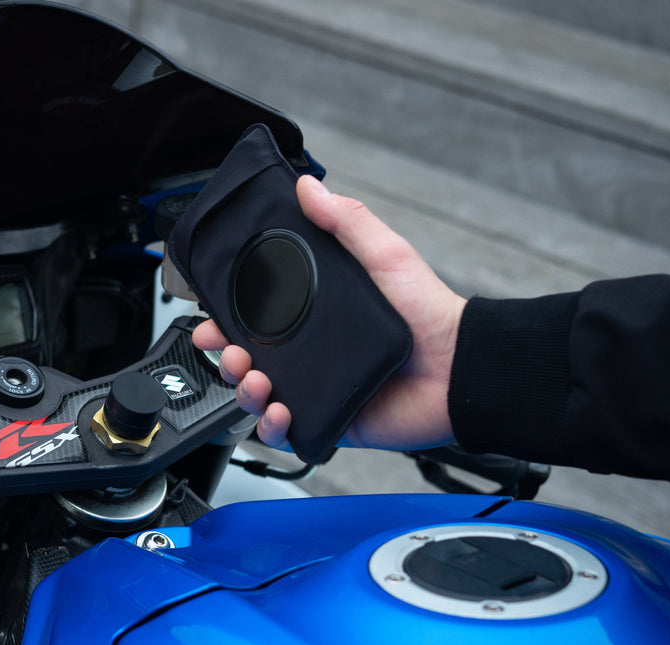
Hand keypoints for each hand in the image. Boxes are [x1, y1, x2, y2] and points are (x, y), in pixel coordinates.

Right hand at [192, 175, 465, 450]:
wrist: (460, 367)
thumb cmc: (429, 312)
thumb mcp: (385, 255)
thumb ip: (348, 221)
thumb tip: (309, 187)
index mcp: (312, 314)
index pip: (254, 317)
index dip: (225, 318)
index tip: (209, 315)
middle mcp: (308, 353)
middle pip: (245, 359)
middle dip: (225, 358)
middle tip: (231, 352)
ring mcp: (316, 388)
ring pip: (257, 397)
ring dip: (244, 392)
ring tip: (257, 383)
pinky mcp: (329, 421)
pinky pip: (286, 433)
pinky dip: (272, 428)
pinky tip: (279, 413)